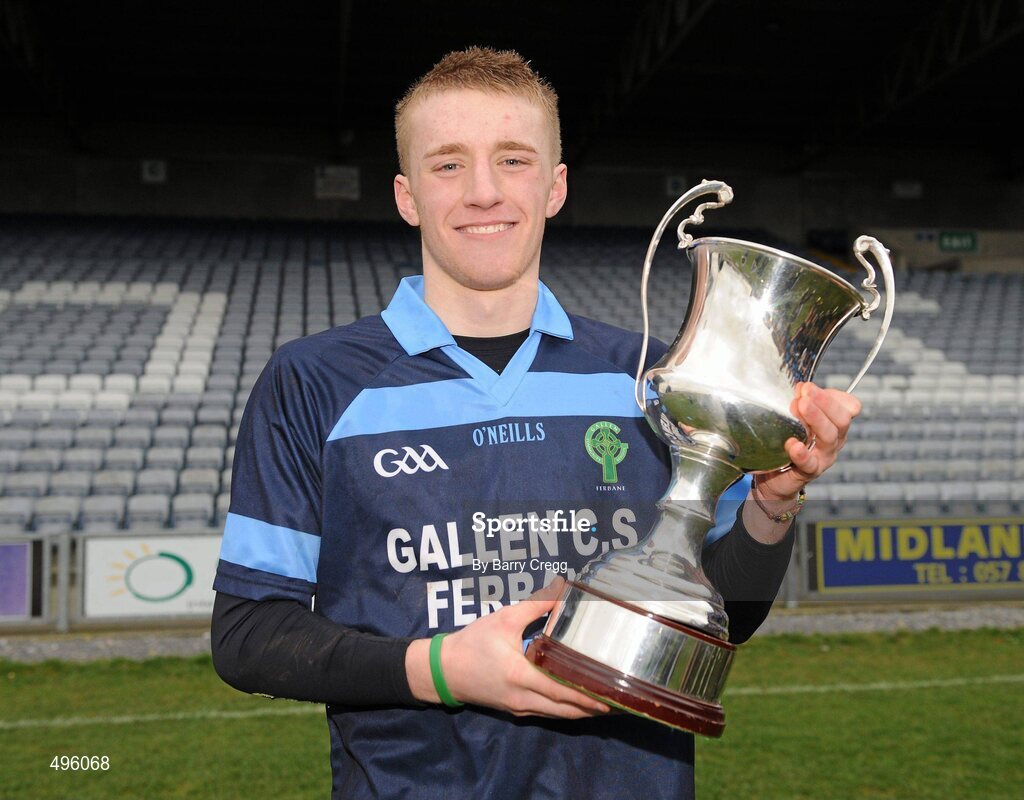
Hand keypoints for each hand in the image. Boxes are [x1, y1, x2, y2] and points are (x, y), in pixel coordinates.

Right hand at [406, 579, 608, 718]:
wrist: (444, 670)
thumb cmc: (473, 643)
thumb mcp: (504, 619)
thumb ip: (535, 606)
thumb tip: (562, 590)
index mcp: (520, 676)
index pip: (561, 692)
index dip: (587, 697)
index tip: (609, 698)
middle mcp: (522, 697)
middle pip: (565, 711)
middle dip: (591, 709)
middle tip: (617, 701)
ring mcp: (519, 707)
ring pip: (557, 715)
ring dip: (580, 711)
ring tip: (603, 702)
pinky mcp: (515, 709)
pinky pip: (546, 712)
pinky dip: (564, 709)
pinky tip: (576, 701)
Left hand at [756, 381, 861, 501]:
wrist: (776, 476)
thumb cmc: (789, 441)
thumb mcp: (796, 417)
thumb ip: (800, 402)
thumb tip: (801, 387)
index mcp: (835, 423)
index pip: (848, 407)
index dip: (834, 396)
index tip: (809, 387)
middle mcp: (834, 439)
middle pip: (841, 419)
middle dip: (824, 402)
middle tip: (805, 391)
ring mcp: (824, 456)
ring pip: (829, 437)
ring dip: (815, 419)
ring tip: (799, 406)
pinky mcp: (809, 471)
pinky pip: (810, 463)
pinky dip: (802, 453)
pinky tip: (793, 444)